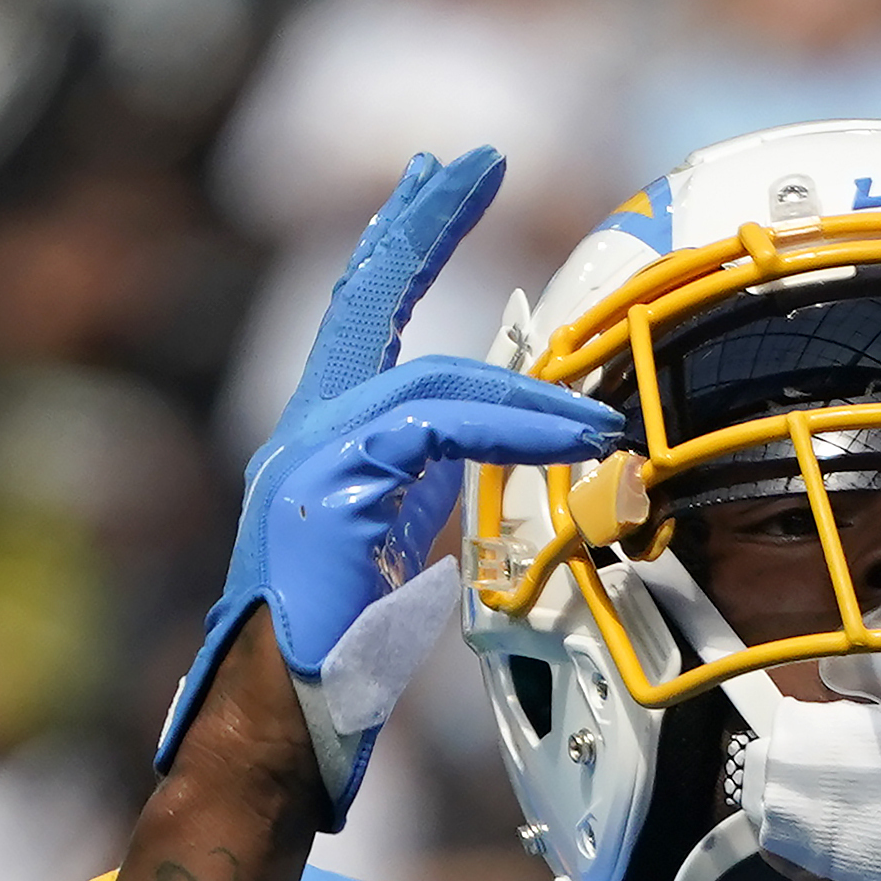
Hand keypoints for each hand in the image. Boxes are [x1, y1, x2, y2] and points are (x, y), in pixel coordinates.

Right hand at [155, 146, 622, 809]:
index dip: (403, 240)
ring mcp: (309, 454)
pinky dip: (514, 432)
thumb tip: (499, 446)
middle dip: (424, 220)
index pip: (364, 313)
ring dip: (532, 399)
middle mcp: (304, 430)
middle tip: (474, 161)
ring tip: (602, 424)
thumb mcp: (402, 543)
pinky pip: (436, 431)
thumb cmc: (341, 652)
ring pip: (432, 383)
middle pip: (366, 295)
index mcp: (323, 439)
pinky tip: (571, 446)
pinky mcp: (330, 487)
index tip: (440, 182)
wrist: (279, 718)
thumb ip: (433, 479)